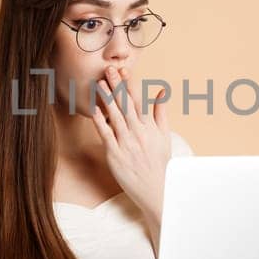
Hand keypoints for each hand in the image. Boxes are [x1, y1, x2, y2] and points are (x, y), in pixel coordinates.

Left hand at [90, 66, 173, 223]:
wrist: (156, 189)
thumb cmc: (160, 163)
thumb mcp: (164, 136)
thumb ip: (161, 112)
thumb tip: (161, 91)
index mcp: (150, 126)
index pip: (139, 100)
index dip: (130, 84)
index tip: (124, 70)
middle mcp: (139, 132)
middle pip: (126, 105)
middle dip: (117, 86)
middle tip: (109, 69)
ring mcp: (127, 143)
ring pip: (115, 116)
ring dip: (107, 99)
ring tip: (99, 84)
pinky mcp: (115, 154)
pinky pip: (106, 134)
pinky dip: (100, 121)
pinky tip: (94, 110)